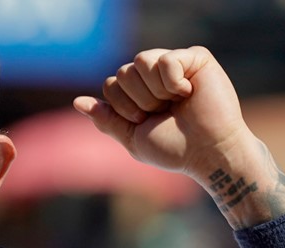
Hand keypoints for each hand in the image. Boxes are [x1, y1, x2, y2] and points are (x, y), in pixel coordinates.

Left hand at [72, 46, 254, 180]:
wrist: (207, 152)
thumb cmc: (174, 148)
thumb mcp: (132, 137)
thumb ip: (106, 118)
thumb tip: (78, 102)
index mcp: (138, 92)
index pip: (111, 84)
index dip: (124, 107)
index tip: (145, 121)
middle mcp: (154, 75)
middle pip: (123, 72)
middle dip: (139, 100)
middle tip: (163, 113)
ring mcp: (175, 64)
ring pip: (141, 60)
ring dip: (155, 92)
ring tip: (176, 103)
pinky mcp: (195, 58)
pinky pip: (166, 59)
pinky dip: (173, 81)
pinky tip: (189, 92)